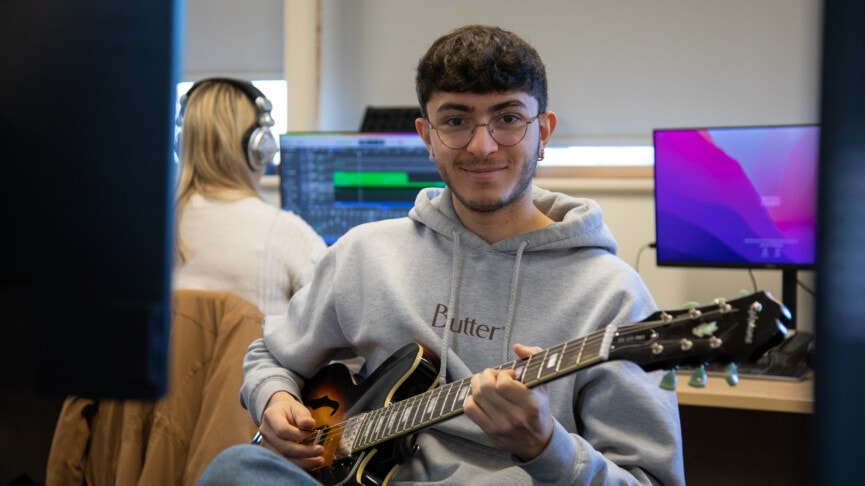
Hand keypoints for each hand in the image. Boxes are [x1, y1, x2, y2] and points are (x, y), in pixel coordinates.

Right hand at [257, 391, 324, 469]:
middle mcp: (265, 432)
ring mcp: (266, 444)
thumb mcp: (297, 408)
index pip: (282, 430)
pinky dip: (299, 465)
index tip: (310, 433)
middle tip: (320, 450)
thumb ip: (303, 416)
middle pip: (283, 447)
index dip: (298, 435)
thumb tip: (310, 424)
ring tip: (319, 460)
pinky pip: (285, 462)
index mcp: (270, 416)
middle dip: (304, 452)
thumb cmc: (289, 411)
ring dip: (303, 462)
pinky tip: (311, 464)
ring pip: (284, 458)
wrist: (278, 413)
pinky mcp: (271, 454)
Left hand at [463, 344, 553, 460]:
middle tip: (493, 375)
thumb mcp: (543, 383)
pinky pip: (470, 409)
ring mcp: (501, 426)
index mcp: (531, 404)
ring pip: (476, 396)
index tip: (509, 375)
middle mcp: (515, 417)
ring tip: (485, 383)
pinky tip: (480, 397)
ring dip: (477, 384)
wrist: (538, 442)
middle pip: (486, 388)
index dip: (502, 374)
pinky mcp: (490, 432)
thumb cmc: (539, 407)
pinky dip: (471, 398)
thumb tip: (517, 347)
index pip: (504, 384)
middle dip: (486, 375)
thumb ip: (534, 357)